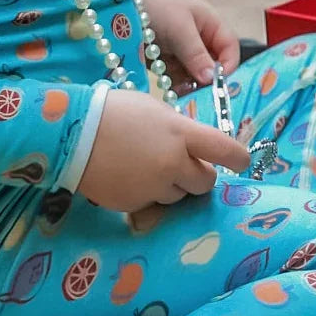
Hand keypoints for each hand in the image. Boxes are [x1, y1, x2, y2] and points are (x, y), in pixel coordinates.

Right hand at [77, 89, 248, 211]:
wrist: (73, 134)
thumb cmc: (115, 111)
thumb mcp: (155, 110)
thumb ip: (179, 131)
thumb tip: (192, 147)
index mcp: (181, 134)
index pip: (225, 151)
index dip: (239, 158)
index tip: (242, 161)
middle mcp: (173, 164)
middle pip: (205, 182)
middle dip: (198, 175)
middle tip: (182, 164)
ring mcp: (154, 188)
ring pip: (178, 196)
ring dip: (171, 185)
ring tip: (146, 166)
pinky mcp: (135, 205)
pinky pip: (152, 204)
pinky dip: (147, 194)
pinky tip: (128, 176)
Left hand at [142, 0, 239, 85]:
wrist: (120, 5)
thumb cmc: (156, 6)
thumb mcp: (180, 28)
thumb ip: (197, 54)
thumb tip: (212, 78)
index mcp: (210, 24)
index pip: (229, 48)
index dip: (228, 65)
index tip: (218, 82)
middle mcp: (200, 38)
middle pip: (213, 65)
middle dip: (207, 79)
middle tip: (198, 92)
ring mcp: (183, 50)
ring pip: (196, 74)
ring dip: (190, 84)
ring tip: (181, 92)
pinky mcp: (167, 60)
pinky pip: (178, 77)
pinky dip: (176, 85)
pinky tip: (170, 89)